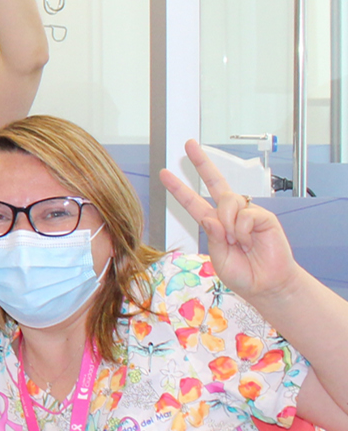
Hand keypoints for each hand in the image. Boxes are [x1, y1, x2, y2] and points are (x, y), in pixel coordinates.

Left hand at [160, 140, 301, 302]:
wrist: (266, 285)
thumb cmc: (243, 273)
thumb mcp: (218, 258)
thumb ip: (212, 237)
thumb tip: (210, 217)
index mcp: (214, 223)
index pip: (193, 202)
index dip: (179, 188)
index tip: (165, 173)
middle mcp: (229, 214)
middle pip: (215, 182)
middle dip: (201, 162)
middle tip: (189, 144)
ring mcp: (247, 213)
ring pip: (229, 200)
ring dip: (228, 221)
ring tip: (237, 241)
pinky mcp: (264, 217)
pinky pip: (247, 214)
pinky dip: (243, 229)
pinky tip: (249, 240)